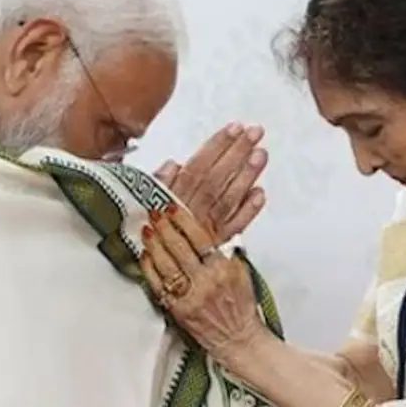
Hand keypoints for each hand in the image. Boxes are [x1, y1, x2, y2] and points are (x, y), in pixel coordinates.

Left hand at [138, 203, 270, 365]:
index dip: (183, 221)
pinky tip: (145, 255)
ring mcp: (189, 296)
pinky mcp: (177, 310)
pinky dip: (149, 268)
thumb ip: (228, 250)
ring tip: (147, 230)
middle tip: (154, 213)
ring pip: (165, 264)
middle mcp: (205, 281)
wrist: (239, 339)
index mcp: (223, 269)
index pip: (199, 238)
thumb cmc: (242, 306)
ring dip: (153, 244)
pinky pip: (158, 285)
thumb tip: (213, 229)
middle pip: (179, 248)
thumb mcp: (242, 272)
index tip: (172, 208)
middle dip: (164, 227)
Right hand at [153, 122, 267, 242]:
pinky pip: (234, 229)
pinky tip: (261, 194)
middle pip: (217, 178)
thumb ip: (159, 185)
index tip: (235, 127)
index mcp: (173, 199)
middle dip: (237, 152)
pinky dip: (248, 211)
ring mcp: (207, 229)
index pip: (198, 166)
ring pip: (228, 199)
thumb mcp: (144, 206)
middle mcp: (191, 212)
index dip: (217, 146)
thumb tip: (174, 164)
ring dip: (246, 176)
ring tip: (261, 154)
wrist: (159, 279)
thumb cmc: (150, 239)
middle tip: (256, 132)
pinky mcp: (218, 248)